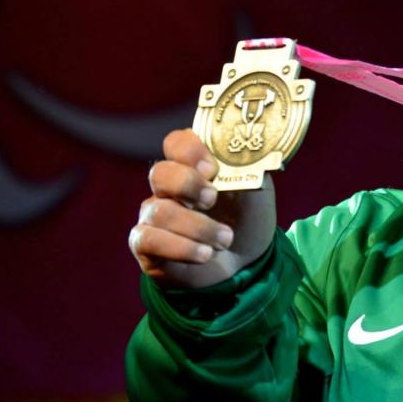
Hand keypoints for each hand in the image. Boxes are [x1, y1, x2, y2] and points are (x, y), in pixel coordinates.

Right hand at [129, 129, 276, 288]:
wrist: (246, 259)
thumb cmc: (246, 216)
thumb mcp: (257, 187)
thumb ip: (248, 165)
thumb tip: (246, 148)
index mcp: (193, 165)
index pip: (176, 143)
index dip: (190, 151)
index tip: (213, 169)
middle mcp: (168, 187)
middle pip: (160, 173)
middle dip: (188, 186)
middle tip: (212, 200)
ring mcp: (153, 215)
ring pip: (160, 212)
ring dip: (198, 227)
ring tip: (225, 240)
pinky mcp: (146, 245)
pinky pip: (149, 240)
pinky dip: (181, 248)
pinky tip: (205, 254)